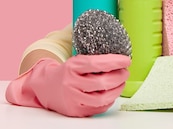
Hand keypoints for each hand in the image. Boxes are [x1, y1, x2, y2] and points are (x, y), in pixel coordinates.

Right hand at [6, 54, 130, 116]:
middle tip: (125, 72)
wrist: (46, 87)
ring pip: (102, 98)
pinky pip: (98, 108)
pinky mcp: (75, 111)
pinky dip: (109, 100)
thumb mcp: (76, 61)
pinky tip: (111, 94)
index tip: (127, 60)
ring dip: (117, 90)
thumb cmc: (67, 72)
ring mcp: (72, 99)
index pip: (97, 63)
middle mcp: (71, 83)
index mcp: (72, 67)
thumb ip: (95, 61)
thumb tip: (120, 61)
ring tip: (121, 83)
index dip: (115, 62)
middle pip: (102, 83)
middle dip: (119, 77)